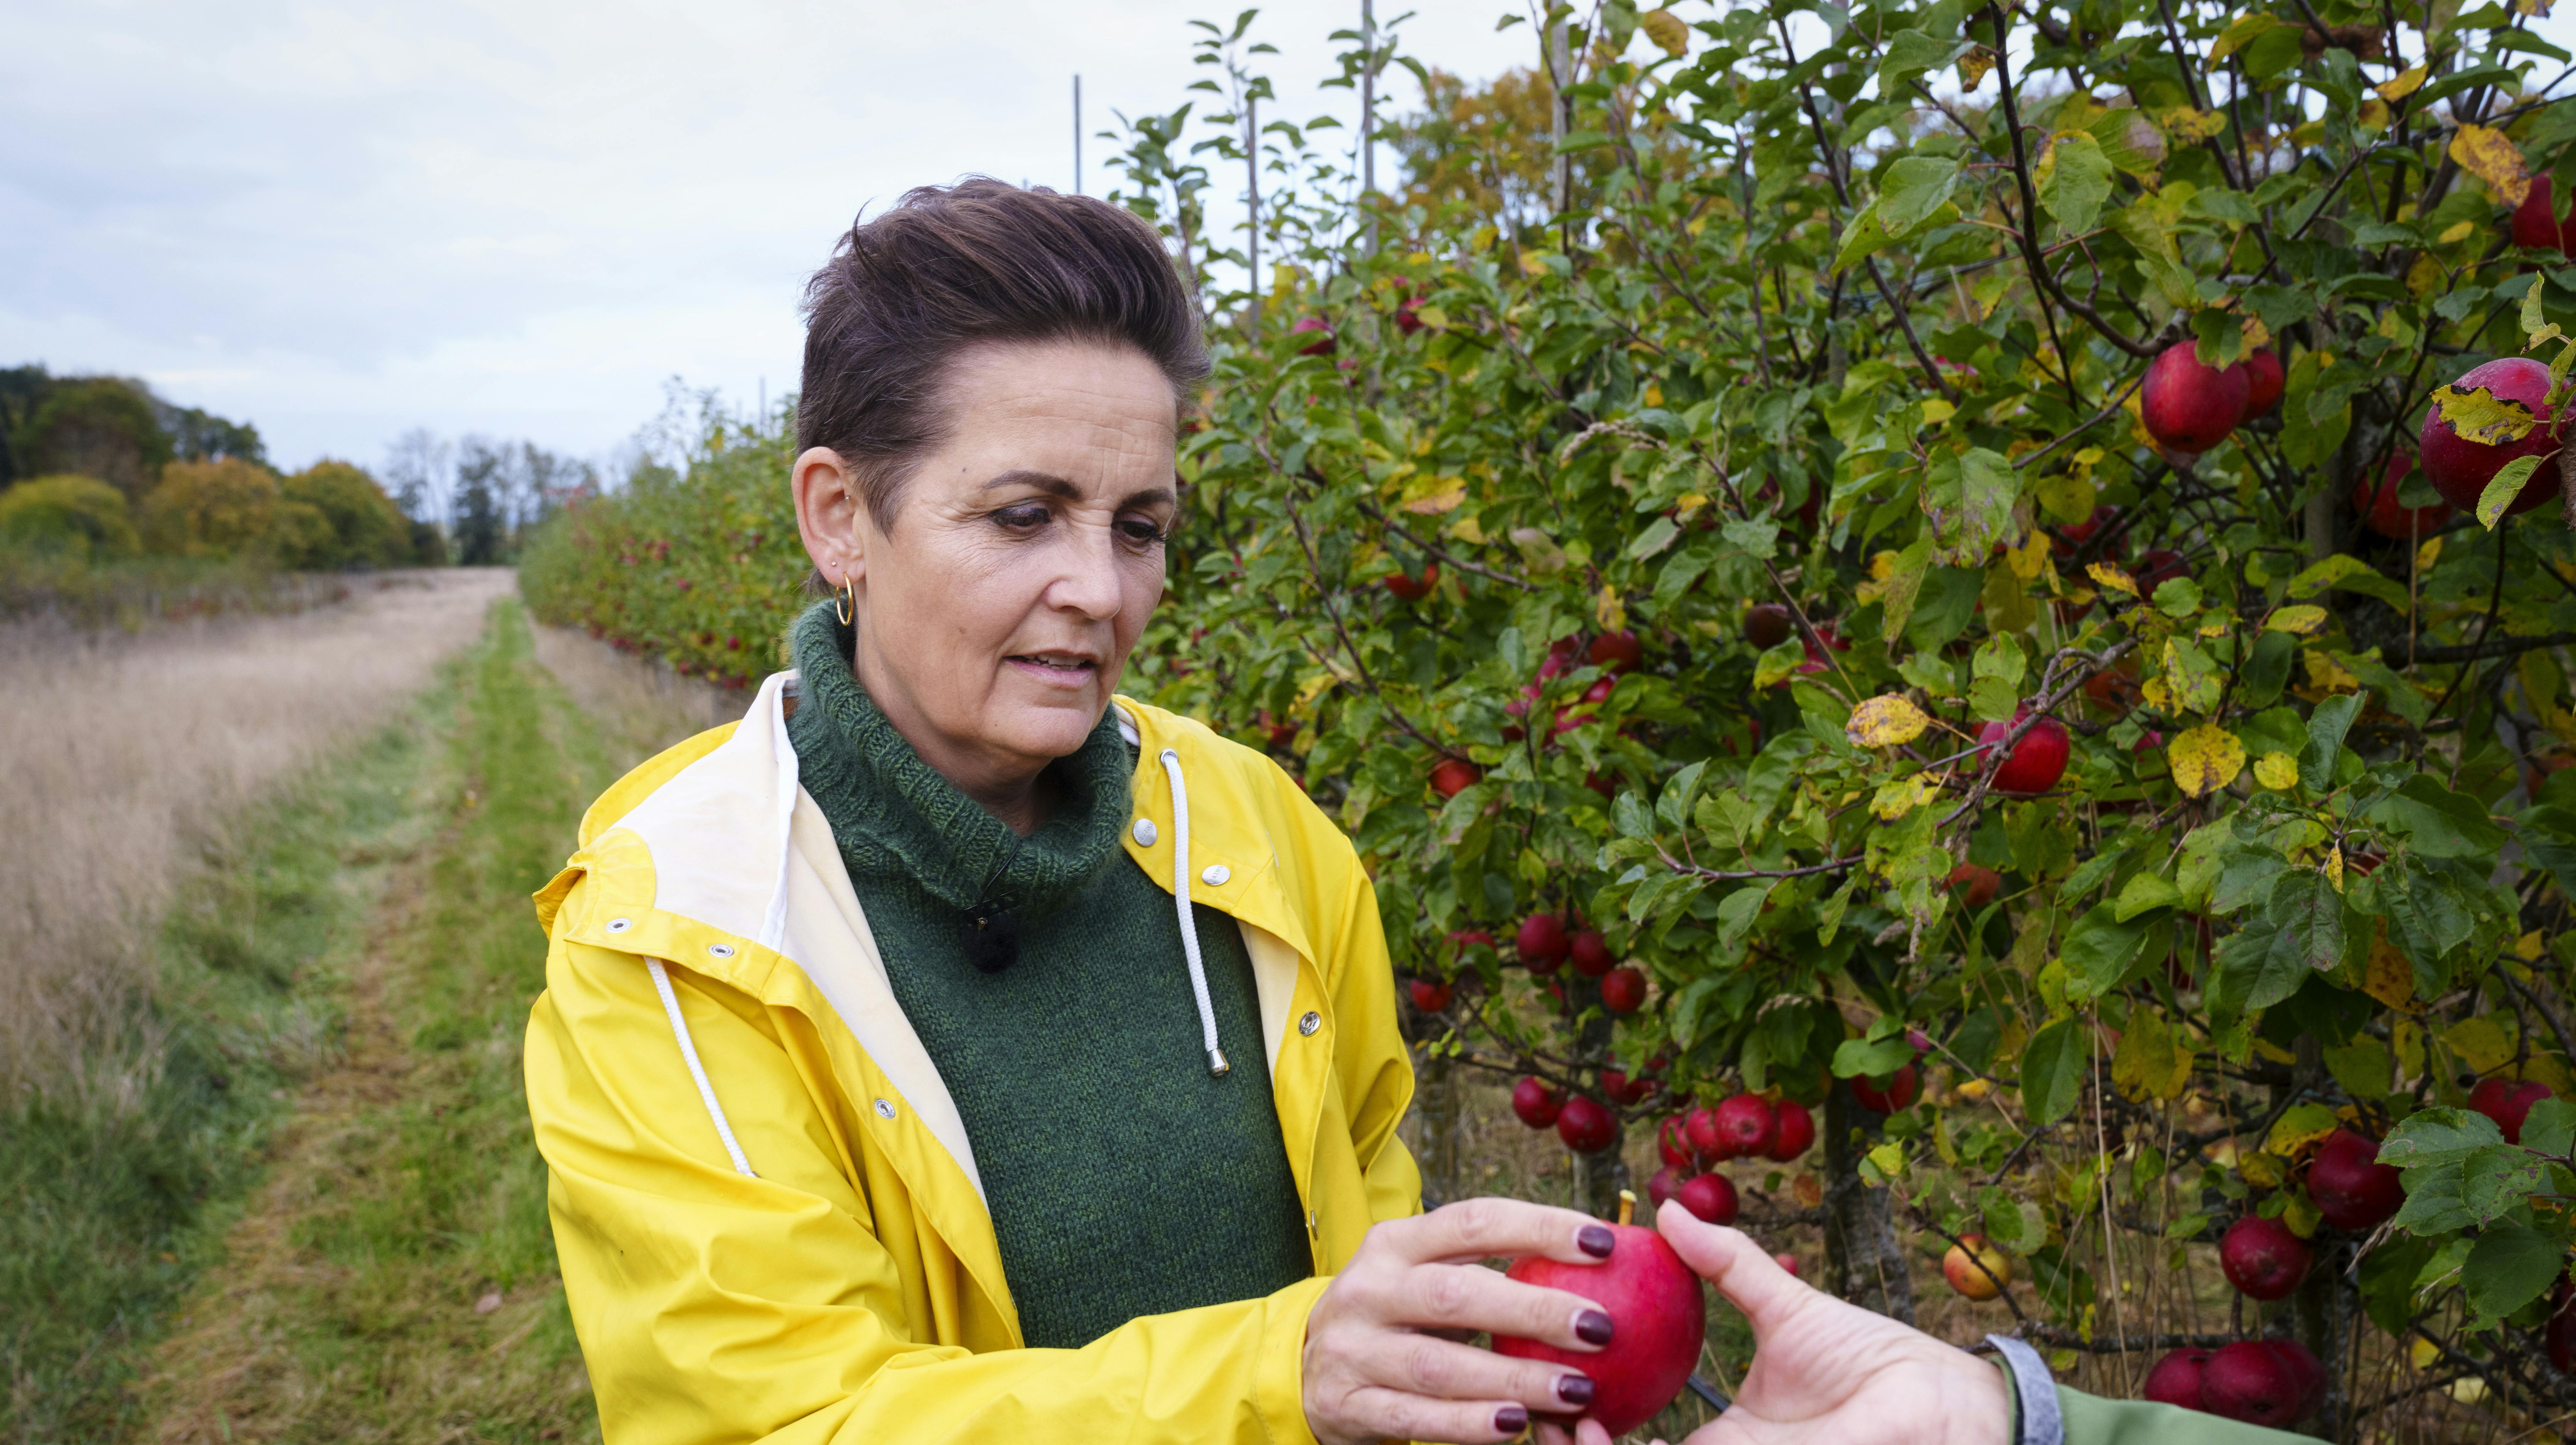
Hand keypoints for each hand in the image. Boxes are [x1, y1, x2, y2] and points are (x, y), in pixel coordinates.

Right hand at [1303, 1197, 1627, 1444]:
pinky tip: (1516, 1426)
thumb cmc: (1394, 1314)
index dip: (1539, 1226)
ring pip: (1440, 1365)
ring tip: (1576, 1389)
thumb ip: (1486, 1266)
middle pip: (1457, 1294)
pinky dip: (1467, 1424)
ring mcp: (1354, 1349)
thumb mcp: (1423, 1273)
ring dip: (1513, 1378)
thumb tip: (1595, 1258)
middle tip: (1601, 1327)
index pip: (1473, 1222)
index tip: (1604, 1242)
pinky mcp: (1349, 1405)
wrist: (1300, 1368)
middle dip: (1534, 1310)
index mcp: (1394, 1243)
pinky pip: (1414, 1418)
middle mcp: (1369, 1289)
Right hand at [1540, 1208, 2010, 1444]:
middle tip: (1532, 1404)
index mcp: (1722, 1441)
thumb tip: (1670, 1209)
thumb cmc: (1876, 1360)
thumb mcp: (1787, 1305)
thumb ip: (1728, 1267)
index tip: (1549, 1374)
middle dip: (1559, 1444)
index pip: (1627, 1439)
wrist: (1944, 1406)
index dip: (1576, 1419)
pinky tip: (1595, 1432)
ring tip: (1558, 1420)